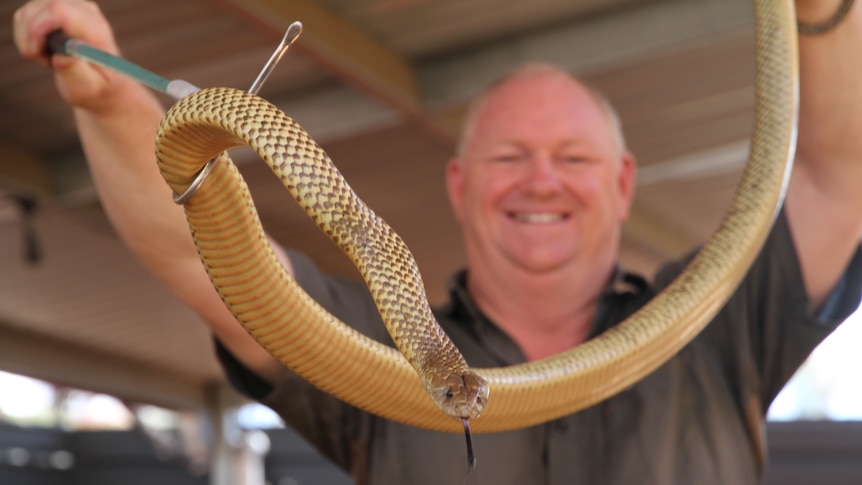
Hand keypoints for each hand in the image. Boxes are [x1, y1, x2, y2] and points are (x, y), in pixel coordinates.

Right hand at [13, 0, 130, 113]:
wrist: (101, 81)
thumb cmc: (95, 86)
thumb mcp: (88, 86)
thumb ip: (76, 71)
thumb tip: (64, 56)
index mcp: (95, 28)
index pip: (58, 10)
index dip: (37, 29)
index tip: (36, 52)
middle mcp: (84, 11)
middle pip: (39, 8)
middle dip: (30, 37)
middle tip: (43, 61)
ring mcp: (69, 6)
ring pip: (28, 12)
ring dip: (27, 38)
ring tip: (47, 58)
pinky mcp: (56, 8)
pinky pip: (25, 15)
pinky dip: (26, 35)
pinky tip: (43, 49)